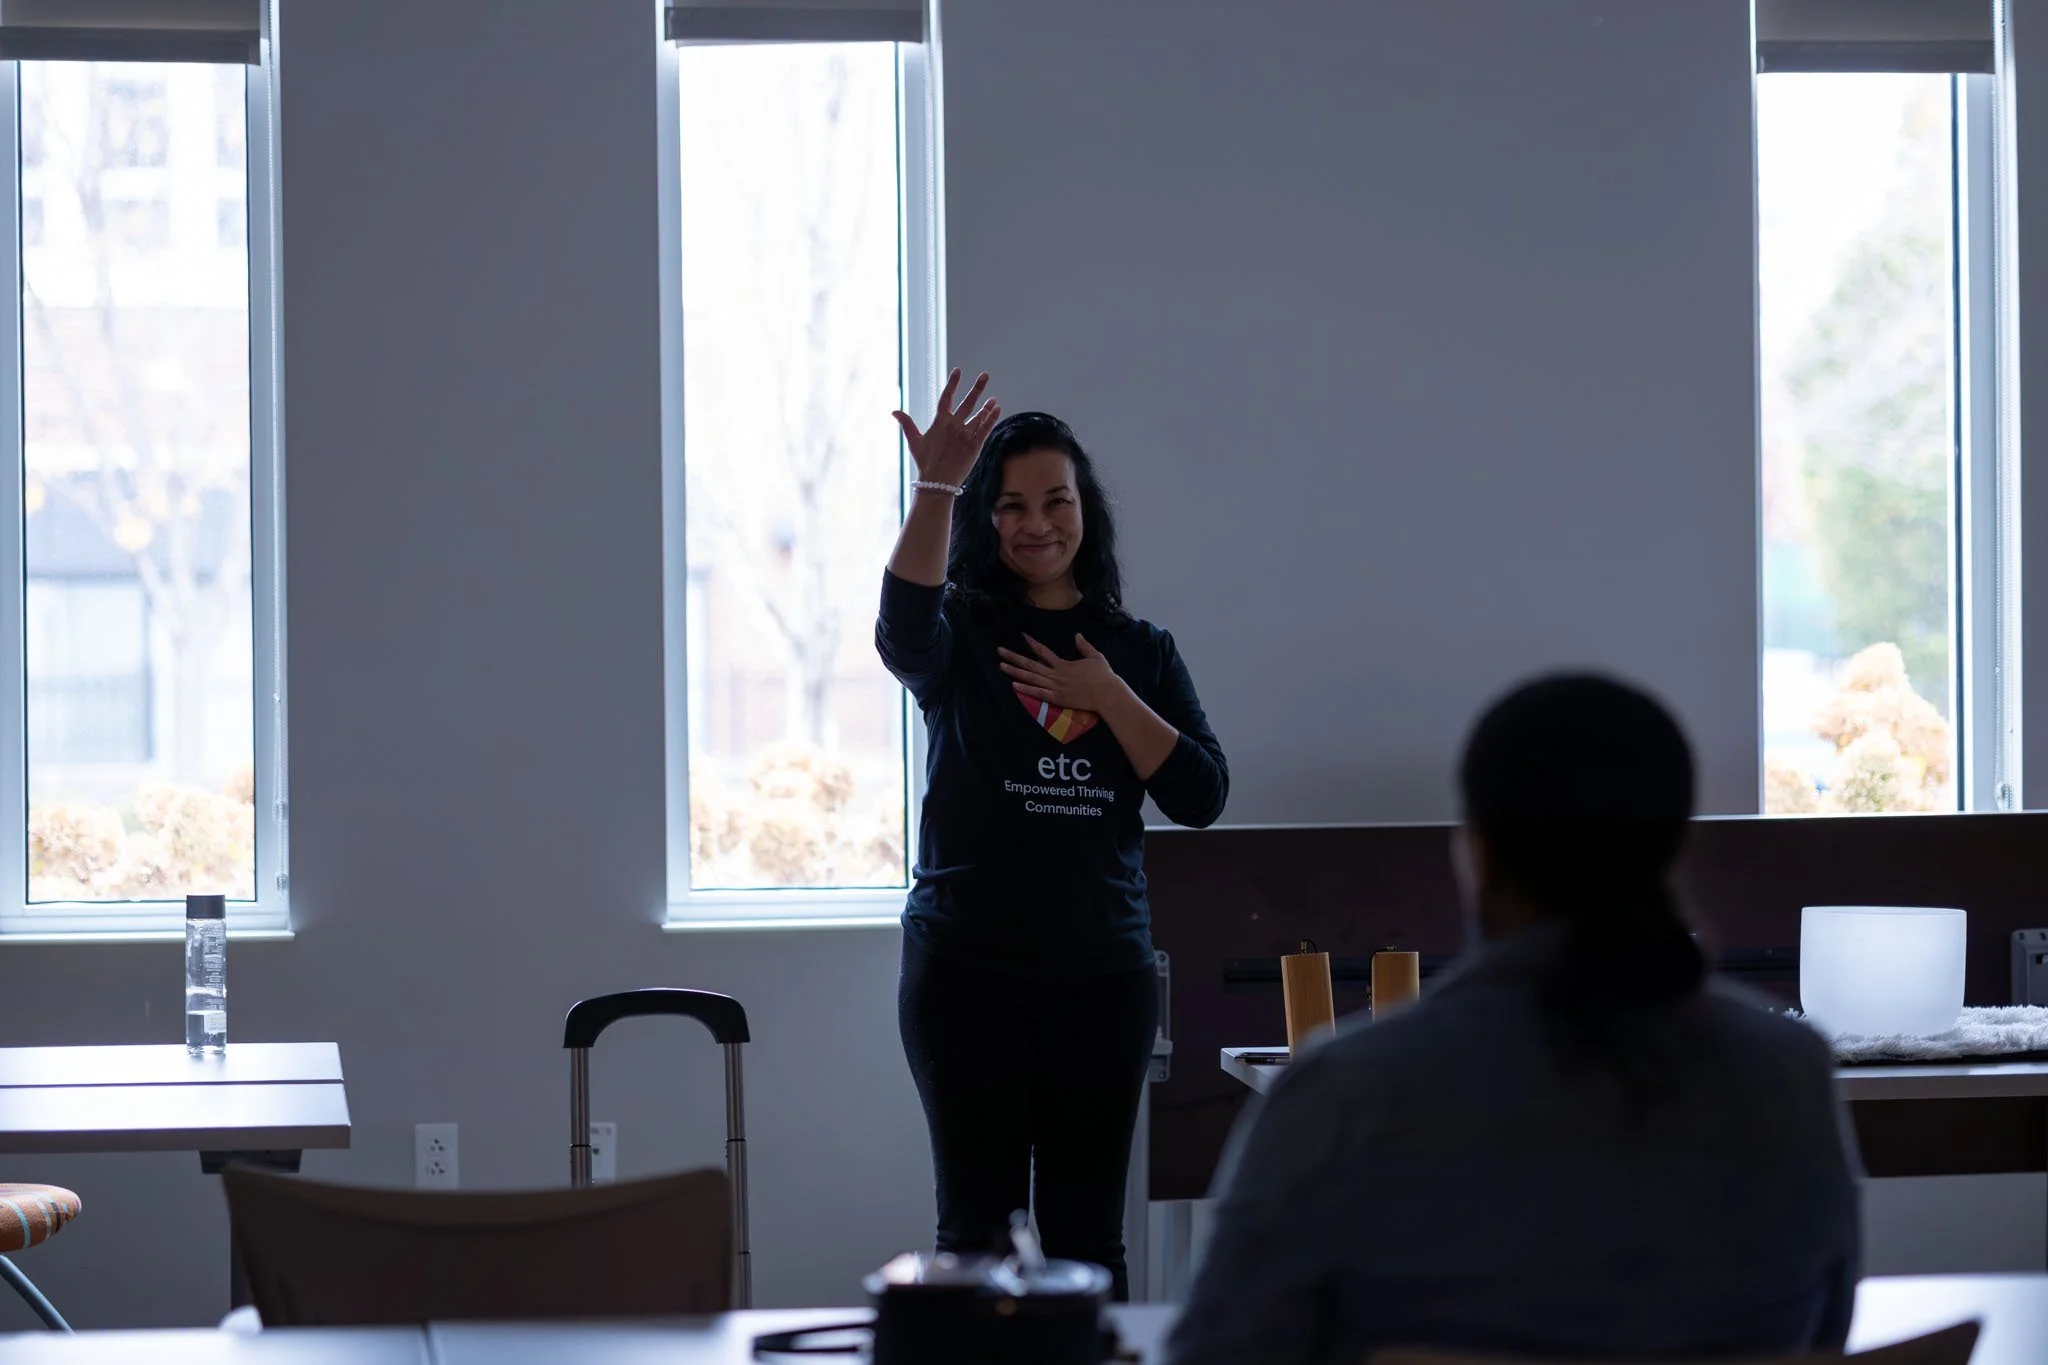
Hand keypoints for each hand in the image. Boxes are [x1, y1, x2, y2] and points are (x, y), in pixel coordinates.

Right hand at [892, 369, 1001, 486]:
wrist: (938, 482)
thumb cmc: (925, 462)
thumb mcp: (914, 441)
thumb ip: (907, 424)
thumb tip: (893, 412)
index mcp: (940, 422)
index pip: (947, 397)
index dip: (952, 383)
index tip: (958, 370)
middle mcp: (955, 425)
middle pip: (968, 402)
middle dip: (977, 388)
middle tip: (985, 375)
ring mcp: (966, 434)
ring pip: (980, 416)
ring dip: (987, 406)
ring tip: (993, 400)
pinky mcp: (976, 445)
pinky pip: (986, 428)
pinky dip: (992, 418)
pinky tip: (997, 409)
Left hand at [999, 635, 1125, 714]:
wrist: (1107, 694)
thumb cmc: (1103, 676)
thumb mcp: (1095, 656)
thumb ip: (1084, 646)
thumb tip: (1077, 635)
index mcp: (1063, 664)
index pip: (1043, 651)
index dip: (1032, 643)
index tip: (1022, 636)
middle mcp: (1056, 674)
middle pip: (1031, 664)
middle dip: (1014, 657)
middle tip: (1000, 651)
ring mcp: (1055, 687)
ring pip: (1030, 678)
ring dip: (1015, 671)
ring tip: (1001, 666)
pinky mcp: (1057, 699)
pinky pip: (1038, 693)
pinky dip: (1026, 689)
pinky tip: (1014, 685)